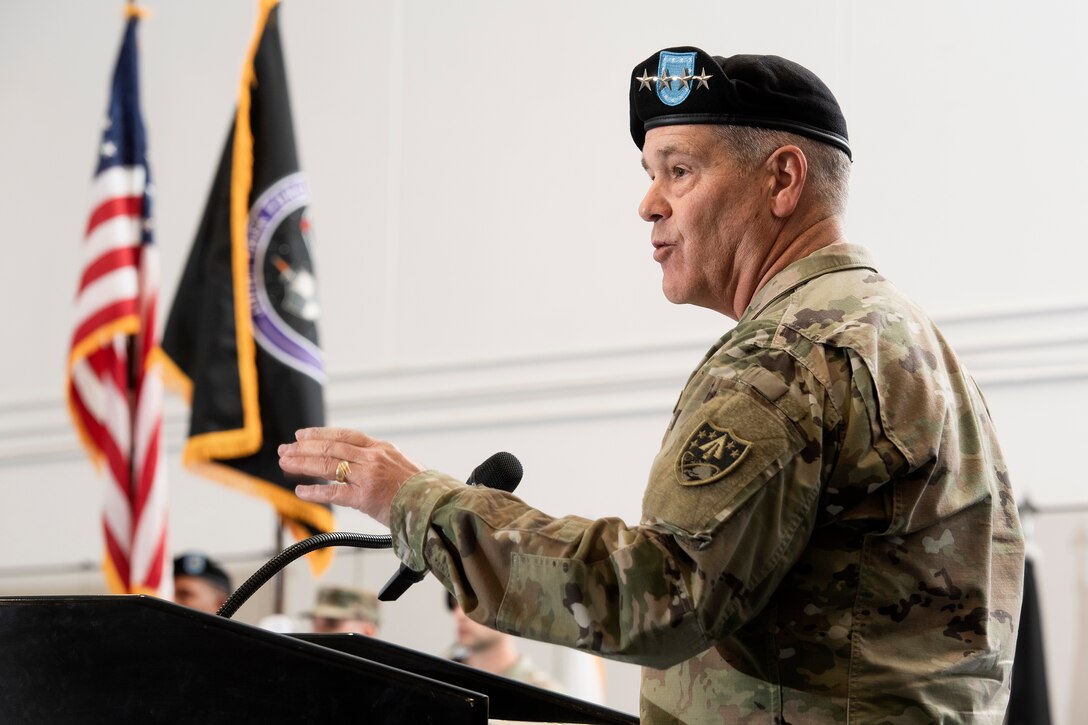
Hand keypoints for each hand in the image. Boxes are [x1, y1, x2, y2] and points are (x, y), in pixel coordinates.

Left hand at [277, 427, 423, 526]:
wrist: (435, 504)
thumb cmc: (420, 489)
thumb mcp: (401, 464)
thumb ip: (379, 461)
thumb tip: (358, 461)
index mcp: (381, 448)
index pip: (344, 435)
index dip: (319, 434)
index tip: (301, 435)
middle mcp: (372, 458)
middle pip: (330, 448)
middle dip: (303, 448)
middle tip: (285, 449)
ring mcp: (367, 477)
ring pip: (327, 465)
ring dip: (302, 464)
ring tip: (286, 463)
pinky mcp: (365, 497)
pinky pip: (333, 492)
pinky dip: (314, 492)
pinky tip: (300, 492)